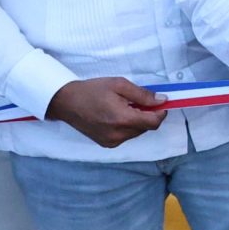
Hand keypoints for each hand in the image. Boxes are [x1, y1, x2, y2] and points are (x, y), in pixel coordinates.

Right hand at [49, 77, 168, 147]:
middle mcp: (118, 135)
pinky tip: (117, 116)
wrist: (66, 102)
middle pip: (146, 128)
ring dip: (138, 121)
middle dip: (148, 115)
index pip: (153, 123)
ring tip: (125, 107)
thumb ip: (142, 95)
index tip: (160, 103)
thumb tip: (162, 100)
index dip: (161, 113)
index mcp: (122, 119)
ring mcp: (111, 141)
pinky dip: (128, 127)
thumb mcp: (119, 85)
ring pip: (136, 133)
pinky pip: (126, 136)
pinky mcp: (106, 144)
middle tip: (139, 102)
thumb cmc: (92, 90)